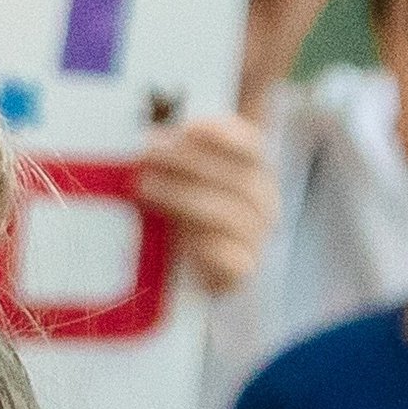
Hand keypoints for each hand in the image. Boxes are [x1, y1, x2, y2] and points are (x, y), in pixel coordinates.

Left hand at [134, 111, 279, 296]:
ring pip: (226, 213)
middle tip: (147, 153)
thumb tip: (152, 137)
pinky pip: (229, 257)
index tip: (189, 127)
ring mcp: (257, 236)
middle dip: (186, 161)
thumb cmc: (188, 222)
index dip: (224, 133)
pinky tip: (177, 239)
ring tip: (143, 187)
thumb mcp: (184, 184)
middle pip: (233, 176)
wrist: (198, 281)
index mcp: (256, 173)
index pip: (251, 145)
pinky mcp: (244, 269)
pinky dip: (204, 246)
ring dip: (181, 196)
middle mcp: (263, 201)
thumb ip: (179, 158)